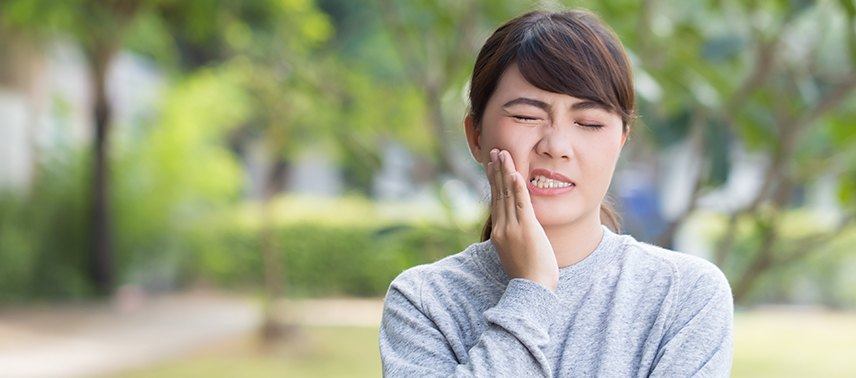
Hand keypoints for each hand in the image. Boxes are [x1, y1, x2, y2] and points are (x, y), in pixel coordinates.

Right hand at [487, 149, 558, 291]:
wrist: (532, 289)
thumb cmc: (528, 276)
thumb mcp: (515, 254)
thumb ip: (513, 239)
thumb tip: (517, 232)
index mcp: (499, 233)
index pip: (496, 202)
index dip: (494, 182)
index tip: (492, 166)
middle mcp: (502, 228)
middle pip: (498, 194)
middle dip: (497, 171)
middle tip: (495, 152)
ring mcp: (513, 228)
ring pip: (507, 195)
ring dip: (506, 172)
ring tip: (503, 155)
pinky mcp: (527, 229)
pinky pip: (521, 204)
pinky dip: (518, 188)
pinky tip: (516, 173)